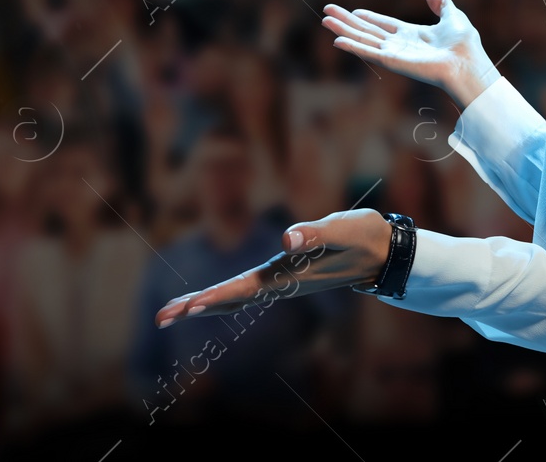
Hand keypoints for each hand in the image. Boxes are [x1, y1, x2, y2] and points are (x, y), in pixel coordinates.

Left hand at [153, 209, 391, 326]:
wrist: (384, 253)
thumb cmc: (365, 236)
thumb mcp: (344, 228)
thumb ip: (317, 233)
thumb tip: (288, 238)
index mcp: (289, 275)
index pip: (244, 288)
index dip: (216, 296)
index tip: (188, 308)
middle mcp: (281, 284)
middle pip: (230, 298)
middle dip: (195, 306)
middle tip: (160, 318)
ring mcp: (282, 284)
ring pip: (235, 298)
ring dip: (203, 303)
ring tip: (172, 311)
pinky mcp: (286, 278)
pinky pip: (245, 292)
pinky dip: (221, 296)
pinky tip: (208, 300)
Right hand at [323, 0, 498, 107]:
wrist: (468, 63)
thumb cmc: (465, 45)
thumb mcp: (453, 16)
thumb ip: (441, 4)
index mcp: (412, 35)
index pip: (384, 24)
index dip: (369, 17)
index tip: (354, 12)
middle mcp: (400, 45)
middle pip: (368, 31)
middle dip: (347, 22)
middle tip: (327, 12)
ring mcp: (395, 54)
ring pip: (363, 39)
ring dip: (343, 30)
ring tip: (325, 20)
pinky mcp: (393, 62)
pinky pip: (369, 53)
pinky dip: (353, 46)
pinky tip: (337, 40)